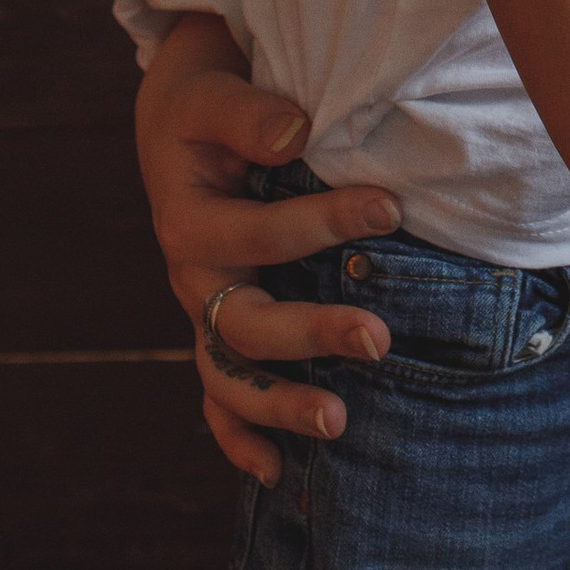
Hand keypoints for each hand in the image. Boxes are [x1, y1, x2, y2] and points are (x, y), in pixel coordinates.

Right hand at [136, 12, 400, 484]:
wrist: (177, 123)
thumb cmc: (207, 106)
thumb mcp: (213, 96)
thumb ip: (250, 115)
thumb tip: (295, 134)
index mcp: (188, 220)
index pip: (259, 233)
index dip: (325, 222)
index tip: (392, 206)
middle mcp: (191, 278)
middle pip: (243, 323)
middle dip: (311, 335)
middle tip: (379, 339)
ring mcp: (202, 312)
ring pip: (228, 377)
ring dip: (279, 405)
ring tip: (338, 422)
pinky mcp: (215, 330)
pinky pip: (218, 398)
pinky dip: (240, 439)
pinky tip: (276, 473)